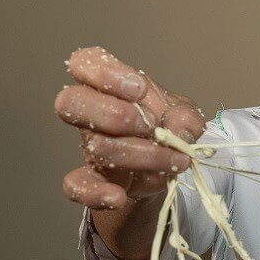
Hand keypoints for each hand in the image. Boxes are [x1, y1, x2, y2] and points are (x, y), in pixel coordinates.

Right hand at [54, 47, 204, 209]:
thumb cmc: (169, 126)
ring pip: (98, 147)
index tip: (138, 88)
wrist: (168, 163)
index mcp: (110, 85)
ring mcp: (90, 146)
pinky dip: (96, 194)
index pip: (85, 63)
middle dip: (117, 115)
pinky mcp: (94, 178)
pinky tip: (118, 197)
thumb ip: (186, 118)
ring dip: (145, 155)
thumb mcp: (184, 115)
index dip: (105, 73)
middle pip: (73, 102)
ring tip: (176, 159)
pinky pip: (77, 186)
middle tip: (152, 126)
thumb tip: (181, 133)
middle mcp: (92, 113)